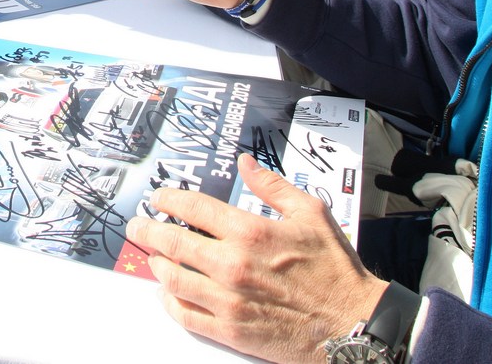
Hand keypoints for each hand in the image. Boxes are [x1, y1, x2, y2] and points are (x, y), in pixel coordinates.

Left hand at [125, 155, 387, 363]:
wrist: (353, 325)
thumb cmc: (335, 270)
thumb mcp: (311, 213)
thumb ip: (272, 186)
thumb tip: (245, 163)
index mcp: (250, 232)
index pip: (193, 209)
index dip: (169, 200)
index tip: (159, 198)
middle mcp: (232, 264)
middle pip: (173, 243)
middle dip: (149, 231)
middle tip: (139, 226)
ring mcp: (228, 299)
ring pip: (172, 279)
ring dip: (156, 264)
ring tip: (152, 257)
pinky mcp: (230, 330)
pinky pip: (185, 315)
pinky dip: (169, 302)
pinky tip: (167, 293)